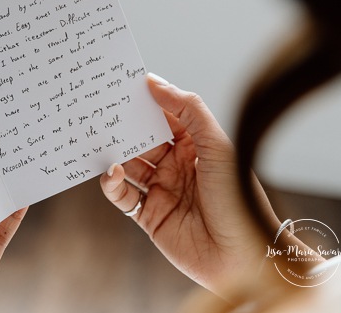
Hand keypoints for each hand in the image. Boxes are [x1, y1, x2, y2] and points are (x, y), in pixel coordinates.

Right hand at [100, 74, 279, 297]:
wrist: (243, 259)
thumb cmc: (239, 200)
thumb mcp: (218, 146)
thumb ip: (188, 110)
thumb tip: (156, 82)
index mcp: (194, 145)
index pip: (164, 115)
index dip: (145, 100)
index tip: (121, 85)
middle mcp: (176, 165)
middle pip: (141, 138)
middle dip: (122, 125)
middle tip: (100, 111)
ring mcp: (161, 189)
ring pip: (127, 164)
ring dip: (113, 152)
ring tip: (97, 140)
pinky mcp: (149, 215)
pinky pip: (122, 195)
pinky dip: (111, 183)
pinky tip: (112, 173)